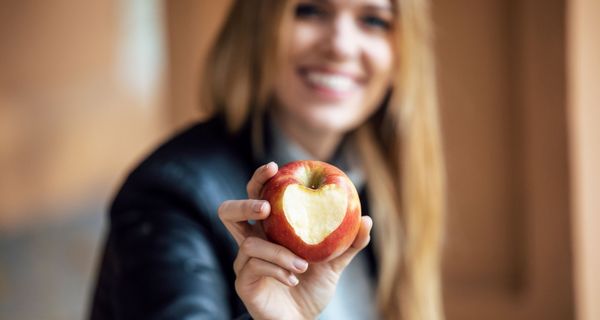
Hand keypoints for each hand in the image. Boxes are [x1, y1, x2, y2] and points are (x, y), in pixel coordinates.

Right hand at [218, 162, 372, 319]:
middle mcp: (251, 242)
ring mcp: (244, 263)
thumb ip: (348, 243)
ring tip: (302, 263)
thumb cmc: (312, 288)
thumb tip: (367, 219)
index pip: (256, 197)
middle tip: (266, 206)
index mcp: (268, 231)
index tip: (274, 166)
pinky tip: (294, 279)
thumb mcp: (334, 263)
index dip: (260, 179)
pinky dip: (278, 270)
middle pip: (229, 212)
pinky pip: (255, 267)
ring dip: (278, 252)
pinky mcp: (244, 283)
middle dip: (245, 203)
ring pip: (248, 244)